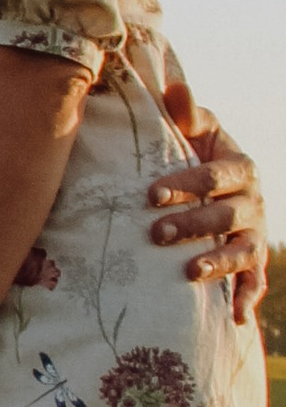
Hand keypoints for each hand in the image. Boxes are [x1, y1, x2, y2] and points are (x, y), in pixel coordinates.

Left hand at [150, 76, 268, 328]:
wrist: (218, 189)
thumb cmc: (198, 155)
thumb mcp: (197, 131)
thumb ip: (186, 114)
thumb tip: (173, 88)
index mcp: (241, 167)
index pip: (215, 176)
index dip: (186, 184)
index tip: (150, 194)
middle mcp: (254, 202)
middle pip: (226, 215)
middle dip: (192, 224)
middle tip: (156, 233)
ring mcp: (255, 234)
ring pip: (243, 251)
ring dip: (218, 262)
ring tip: (190, 273)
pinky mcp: (252, 263)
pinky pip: (254, 283)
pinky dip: (245, 299)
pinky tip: (233, 318)